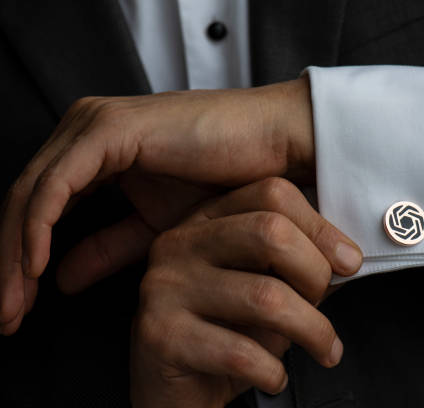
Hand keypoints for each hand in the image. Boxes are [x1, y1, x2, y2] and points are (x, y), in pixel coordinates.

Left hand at [0, 77, 313, 334]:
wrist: (275, 146)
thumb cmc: (227, 181)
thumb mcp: (158, 228)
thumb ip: (107, 248)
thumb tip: (61, 280)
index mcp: (94, 150)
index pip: (38, 207)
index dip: (19, 259)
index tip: (17, 307)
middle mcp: (85, 131)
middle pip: (24, 202)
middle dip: (8, 264)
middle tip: (5, 316)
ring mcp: (94, 125)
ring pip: (31, 195)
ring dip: (15, 254)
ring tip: (13, 304)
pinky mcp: (110, 129)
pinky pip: (58, 185)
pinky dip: (40, 228)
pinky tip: (38, 267)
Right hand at [130, 178, 362, 406]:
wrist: (174, 391)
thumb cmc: (228, 333)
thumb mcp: (266, 288)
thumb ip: (299, 266)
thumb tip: (347, 258)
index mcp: (207, 218)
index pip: (273, 193)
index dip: (322, 228)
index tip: (349, 263)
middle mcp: (179, 242)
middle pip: (271, 232)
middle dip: (316, 274)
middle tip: (324, 307)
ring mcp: (164, 286)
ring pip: (265, 296)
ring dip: (312, 330)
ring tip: (324, 350)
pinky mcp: (159, 334)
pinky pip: (241, 352)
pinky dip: (274, 372)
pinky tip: (275, 377)